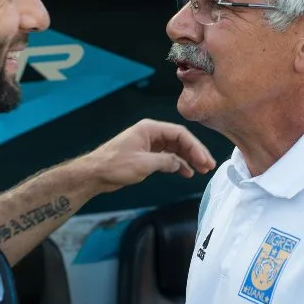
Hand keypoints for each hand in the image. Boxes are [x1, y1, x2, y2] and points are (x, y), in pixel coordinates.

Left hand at [84, 119, 215, 194]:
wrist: (95, 174)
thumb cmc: (115, 165)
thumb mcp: (143, 164)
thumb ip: (165, 162)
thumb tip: (180, 164)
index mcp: (150, 129)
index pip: (179, 133)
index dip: (195, 146)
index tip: (204, 160)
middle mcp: (151, 133)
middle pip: (179, 140)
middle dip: (194, 153)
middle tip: (208, 166)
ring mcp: (149, 144)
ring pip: (175, 149)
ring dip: (188, 159)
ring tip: (201, 170)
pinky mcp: (146, 155)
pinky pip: (167, 157)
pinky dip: (177, 164)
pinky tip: (186, 172)